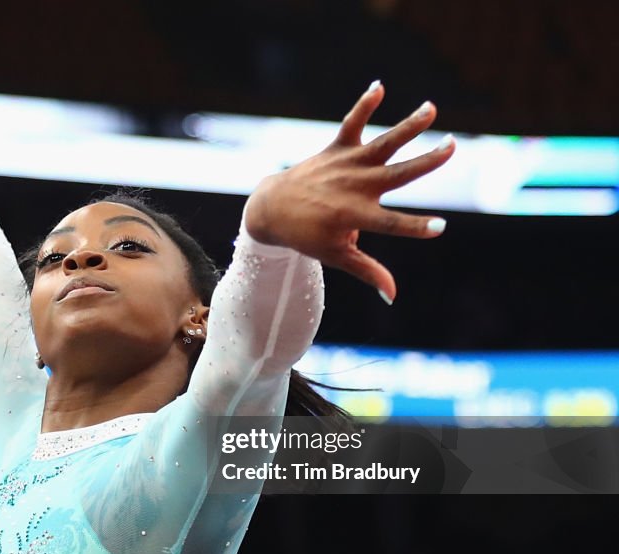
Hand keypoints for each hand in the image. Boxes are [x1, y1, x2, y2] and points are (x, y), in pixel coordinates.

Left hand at [243, 81, 454, 303]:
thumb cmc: (307, 237)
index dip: (415, 227)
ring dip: (406, 126)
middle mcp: (353, 188)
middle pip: (395, 175)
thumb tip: (393, 297)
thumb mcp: (336, 257)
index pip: (391, 225)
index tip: (440, 227)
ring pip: (381, 144)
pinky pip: (351, 124)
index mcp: (355, 217)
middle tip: (451, 148)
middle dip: (425, 162)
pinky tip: (379, 86)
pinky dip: (363, 105)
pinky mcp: (336, 149)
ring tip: (431, 109)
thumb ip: (367, 272)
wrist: (271, 209)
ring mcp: (345, 166)